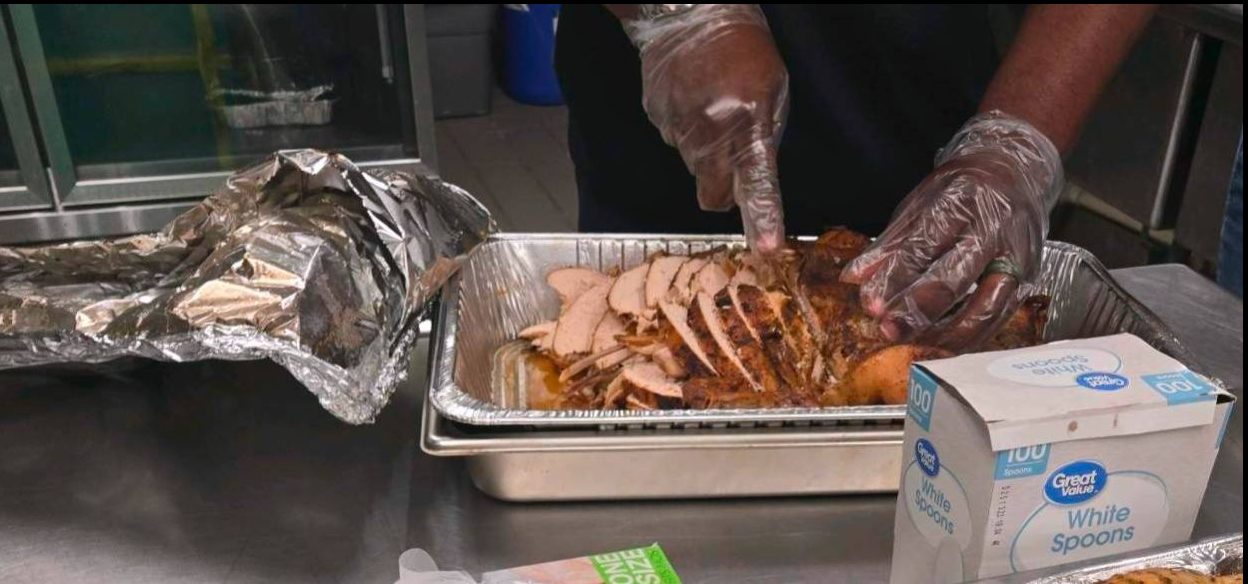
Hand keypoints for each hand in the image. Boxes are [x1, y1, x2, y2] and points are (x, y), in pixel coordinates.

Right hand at [626, 4, 788, 251]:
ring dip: (704, 150)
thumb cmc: (743, 47)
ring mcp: (677, 127)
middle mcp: (710, 133)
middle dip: (723, 189)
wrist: (688, 10)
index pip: (758, 184)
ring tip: (711, 107)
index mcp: (748, 124)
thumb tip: (752, 174)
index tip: (765, 249)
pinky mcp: (655, 116)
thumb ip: (766, 134)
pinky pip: (673, 139)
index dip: (762, 219)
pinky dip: (684, 128)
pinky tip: (691, 97)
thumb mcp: (773, 87)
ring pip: (693, 166)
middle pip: (713, 194)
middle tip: (732, 157)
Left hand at [841, 111, 1062, 349]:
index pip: (924, 247)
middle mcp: (995, 231)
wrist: (1015, 173)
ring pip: (983, 308)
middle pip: (954, 280)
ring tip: (913, 343)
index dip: (896, 279)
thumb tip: (854, 279)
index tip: (872, 304)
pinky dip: (970, 337)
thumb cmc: (961, 191)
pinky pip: (1000, 318)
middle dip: (917, 310)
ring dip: (945, 333)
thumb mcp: (919, 204)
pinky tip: (943, 343)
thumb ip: (889, 245)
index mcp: (962, 203)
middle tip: (889, 330)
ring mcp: (1017, 258)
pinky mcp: (1030, 280)